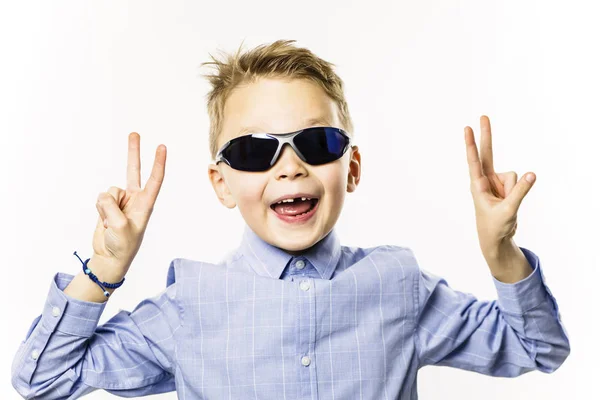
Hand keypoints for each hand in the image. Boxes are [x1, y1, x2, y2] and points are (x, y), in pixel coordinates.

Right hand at [91, 132, 166, 279]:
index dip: (158, 163)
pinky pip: (99, 199)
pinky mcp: (107, 205)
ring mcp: (120, 201)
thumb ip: (112, 208)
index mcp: (146, 204)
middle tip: (134, 133)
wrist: (109, 257)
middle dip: (133, 152)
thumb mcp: (120, 228)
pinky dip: (98, 210)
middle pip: (134, 170)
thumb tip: (104, 196)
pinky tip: (103, 221)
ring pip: (109, 191)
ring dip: (105, 207)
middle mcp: (134, 199)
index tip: (162, 146)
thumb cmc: (122, 246)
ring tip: (110, 222)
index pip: (154, 179)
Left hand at [464, 115, 535, 256]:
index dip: (471, 145)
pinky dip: (519, 192)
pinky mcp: (506, 185)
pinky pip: (520, 182)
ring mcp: (496, 182)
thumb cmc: (495, 226)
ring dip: (515, 191)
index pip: (474, 161)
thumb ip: (520, 192)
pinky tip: (510, 203)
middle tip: (483, 116)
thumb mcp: (508, 211)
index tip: (467, 129)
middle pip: (487, 153)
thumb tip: (531, 174)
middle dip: (486, 135)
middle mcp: (485, 180)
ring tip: (506, 205)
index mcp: (477, 186)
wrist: (496, 237)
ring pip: (514, 176)